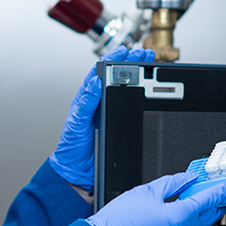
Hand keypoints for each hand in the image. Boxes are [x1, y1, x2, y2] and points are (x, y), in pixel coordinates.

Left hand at [49, 46, 153, 190]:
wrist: (78, 174)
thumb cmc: (72, 149)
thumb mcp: (76, 124)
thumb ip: (85, 104)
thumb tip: (93, 82)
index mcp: (88, 100)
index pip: (101, 73)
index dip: (114, 59)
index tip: (125, 50)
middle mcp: (101, 104)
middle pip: (119, 78)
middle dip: (133, 63)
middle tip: (146, 53)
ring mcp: (112, 114)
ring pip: (129, 91)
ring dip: (141, 77)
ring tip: (151, 65)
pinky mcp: (121, 126)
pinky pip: (134, 109)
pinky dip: (144, 99)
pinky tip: (154, 91)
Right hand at [85, 172, 225, 225]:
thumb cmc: (118, 220)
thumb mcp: (147, 191)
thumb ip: (173, 183)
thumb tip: (189, 180)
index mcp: (178, 217)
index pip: (211, 200)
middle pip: (207, 217)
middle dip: (219, 204)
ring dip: (195, 213)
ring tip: (191, 199)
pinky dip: (179, 224)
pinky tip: (170, 216)